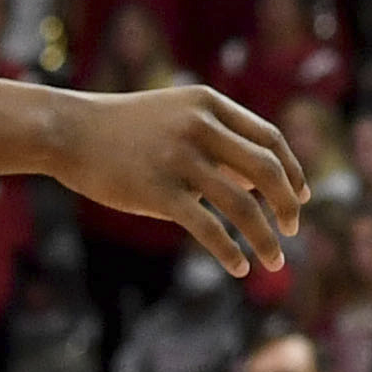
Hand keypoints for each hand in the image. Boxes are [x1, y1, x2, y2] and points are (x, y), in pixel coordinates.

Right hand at [53, 86, 310, 276]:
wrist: (69, 131)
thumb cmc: (125, 128)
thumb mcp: (177, 116)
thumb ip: (218, 139)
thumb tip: (258, 180)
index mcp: (210, 104)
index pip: (270, 138)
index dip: (293, 170)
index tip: (303, 196)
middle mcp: (200, 127)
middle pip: (266, 169)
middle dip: (287, 204)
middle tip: (293, 230)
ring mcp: (179, 159)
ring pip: (241, 204)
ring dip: (265, 237)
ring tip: (274, 261)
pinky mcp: (157, 191)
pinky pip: (207, 227)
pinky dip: (229, 251)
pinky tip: (238, 267)